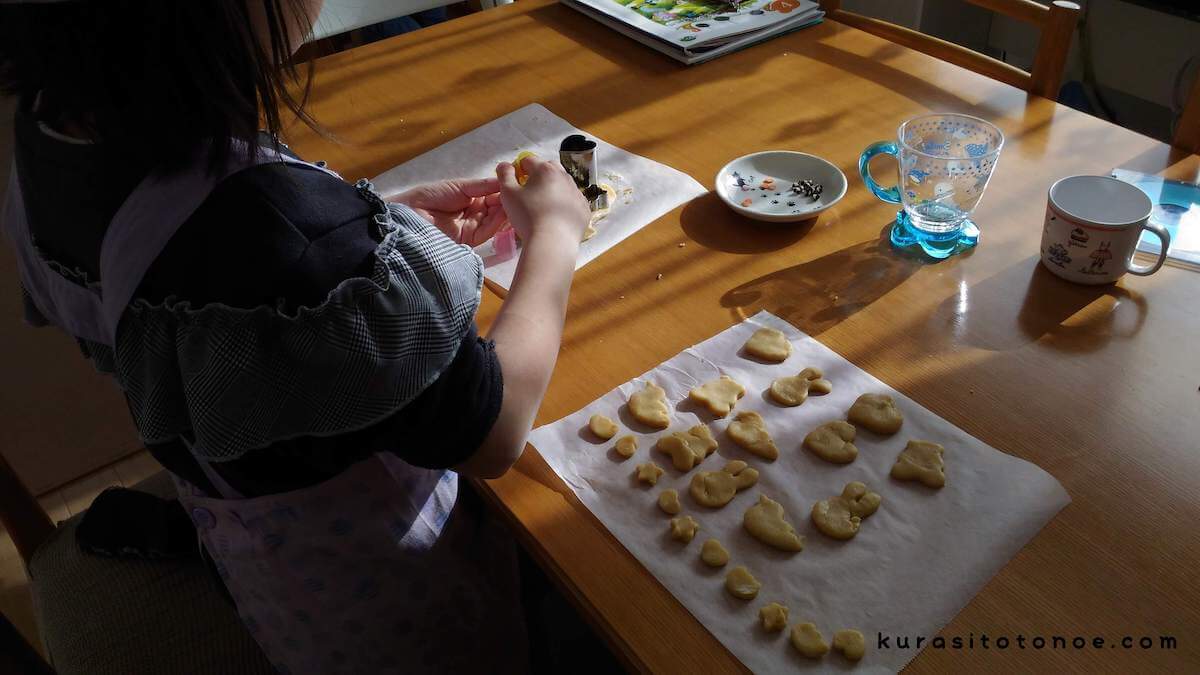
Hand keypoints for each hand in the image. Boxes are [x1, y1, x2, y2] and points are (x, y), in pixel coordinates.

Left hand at [388, 178, 508, 246]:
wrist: (411, 212)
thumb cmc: (432, 195)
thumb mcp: (460, 186)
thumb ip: (483, 186)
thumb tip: (504, 181)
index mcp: (471, 199)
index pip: (493, 197)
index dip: (505, 192)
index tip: (519, 186)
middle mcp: (474, 214)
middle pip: (496, 210)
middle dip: (508, 204)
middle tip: (521, 197)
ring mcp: (472, 228)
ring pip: (494, 221)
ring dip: (505, 213)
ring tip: (516, 204)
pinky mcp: (469, 241)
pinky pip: (486, 232)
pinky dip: (496, 224)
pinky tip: (504, 214)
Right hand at [496, 157, 589, 243]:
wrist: (553, 242)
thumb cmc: (527, 216)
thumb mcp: (508, 194)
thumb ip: (504, 175)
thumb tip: (505, 165)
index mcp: (545, 169)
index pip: (528, 161)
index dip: (519, 170)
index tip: (515, 183)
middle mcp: (564, 176)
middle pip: (549, 169)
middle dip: (538, 176)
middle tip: (530, 194)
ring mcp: (577, 193)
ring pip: (562, 185)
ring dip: (553, 190)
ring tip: (543, 208)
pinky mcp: (584, 209)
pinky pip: (572, 202)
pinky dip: (564, 205)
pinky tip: (556, 218)